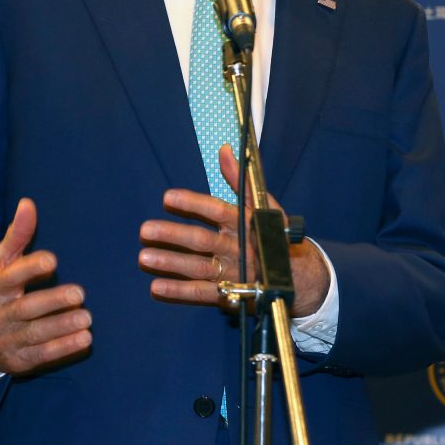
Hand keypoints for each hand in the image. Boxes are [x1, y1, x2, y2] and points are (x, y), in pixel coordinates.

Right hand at [0, 198, 91, 373]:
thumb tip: (28, 203)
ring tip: (87, 318)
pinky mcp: (18, 360)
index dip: (30, 268)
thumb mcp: (1, 262)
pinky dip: (63, 348)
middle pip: (26, 308)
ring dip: (62, 327)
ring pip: (36, 334)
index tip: (52, 260)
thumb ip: (18, 234)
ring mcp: (8, 340)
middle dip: (53, 302)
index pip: (11, 276)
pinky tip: (84, 339)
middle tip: (80, 293)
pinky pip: (42, 354)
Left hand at [138, 145, 328, 316]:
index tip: (167, 197)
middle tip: (145, 230)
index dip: (193, 203)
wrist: (299, 277)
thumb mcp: (264, 205)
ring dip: (171, 262)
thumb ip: (239, 179)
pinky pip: (203, 293)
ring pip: (199, 267)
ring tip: (144, 256)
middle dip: (173, 235)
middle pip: (202, 241)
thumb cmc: (274, 234)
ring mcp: (233, 272)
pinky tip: (157, 287)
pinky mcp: (231, 294)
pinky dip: (179, 292)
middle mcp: (237, 247)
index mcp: (245, 223)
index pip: (217, 210)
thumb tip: (224, 150)